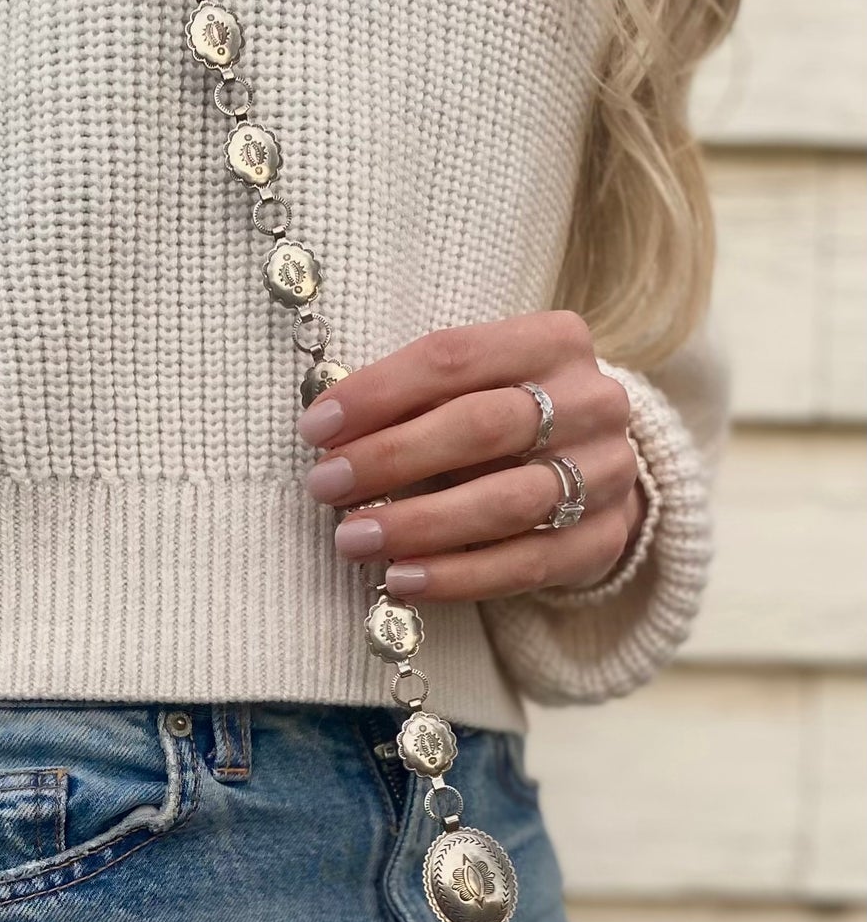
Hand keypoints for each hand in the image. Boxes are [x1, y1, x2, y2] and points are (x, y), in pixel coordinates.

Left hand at [296, 310, 646, 599]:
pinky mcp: (602, 539)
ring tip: (353, 539)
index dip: (378, 392)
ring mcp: (606, 473)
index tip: (316, 429)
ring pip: (506, 502)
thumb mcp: (468, 388)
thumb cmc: (502, 419)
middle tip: (326, 485)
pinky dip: (457, 576)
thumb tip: (328, 434)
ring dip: (419, 524)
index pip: (454, 357)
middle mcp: (592, 401)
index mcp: (552, 341)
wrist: (591, 469)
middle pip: (483, 426)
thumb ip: (415, 399)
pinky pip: (524, 565)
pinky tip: (401, 579)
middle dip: (392, 458)